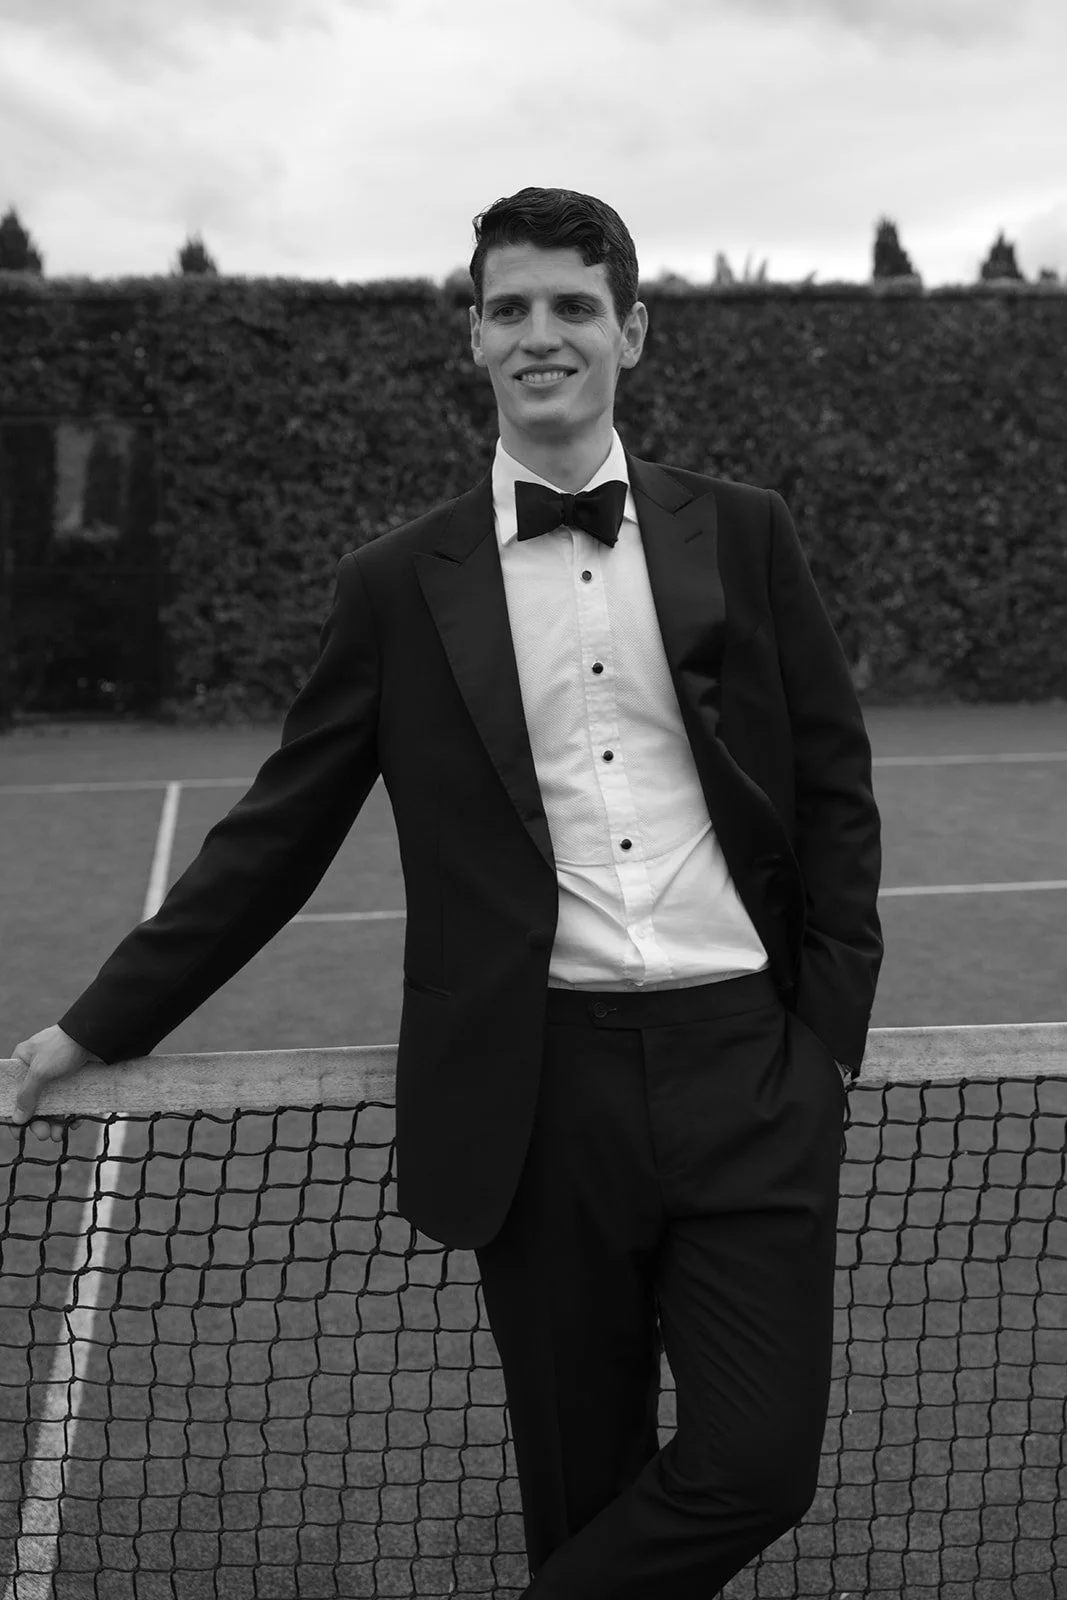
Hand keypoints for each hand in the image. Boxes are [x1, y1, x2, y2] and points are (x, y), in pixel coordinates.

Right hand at [8, 1026, 100, 1142]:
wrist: (98, 1035)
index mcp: (24, 1061)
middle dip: (39, 1121)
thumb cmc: (63, 1048)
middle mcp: (39, 1069)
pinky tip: (74, 1123)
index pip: (13, 1090)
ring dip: (54, 1122)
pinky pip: (70, 1101)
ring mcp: (59, 1075)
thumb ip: (27, 1094)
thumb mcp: (40, 1071)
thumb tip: (17, 1118)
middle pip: (34, 1101)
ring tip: (59, 1135)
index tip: (18, 1131)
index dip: (14, 1111)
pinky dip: (71, 1114)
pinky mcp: (76, 1079)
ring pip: (53, 1104)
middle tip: (44, 1135)